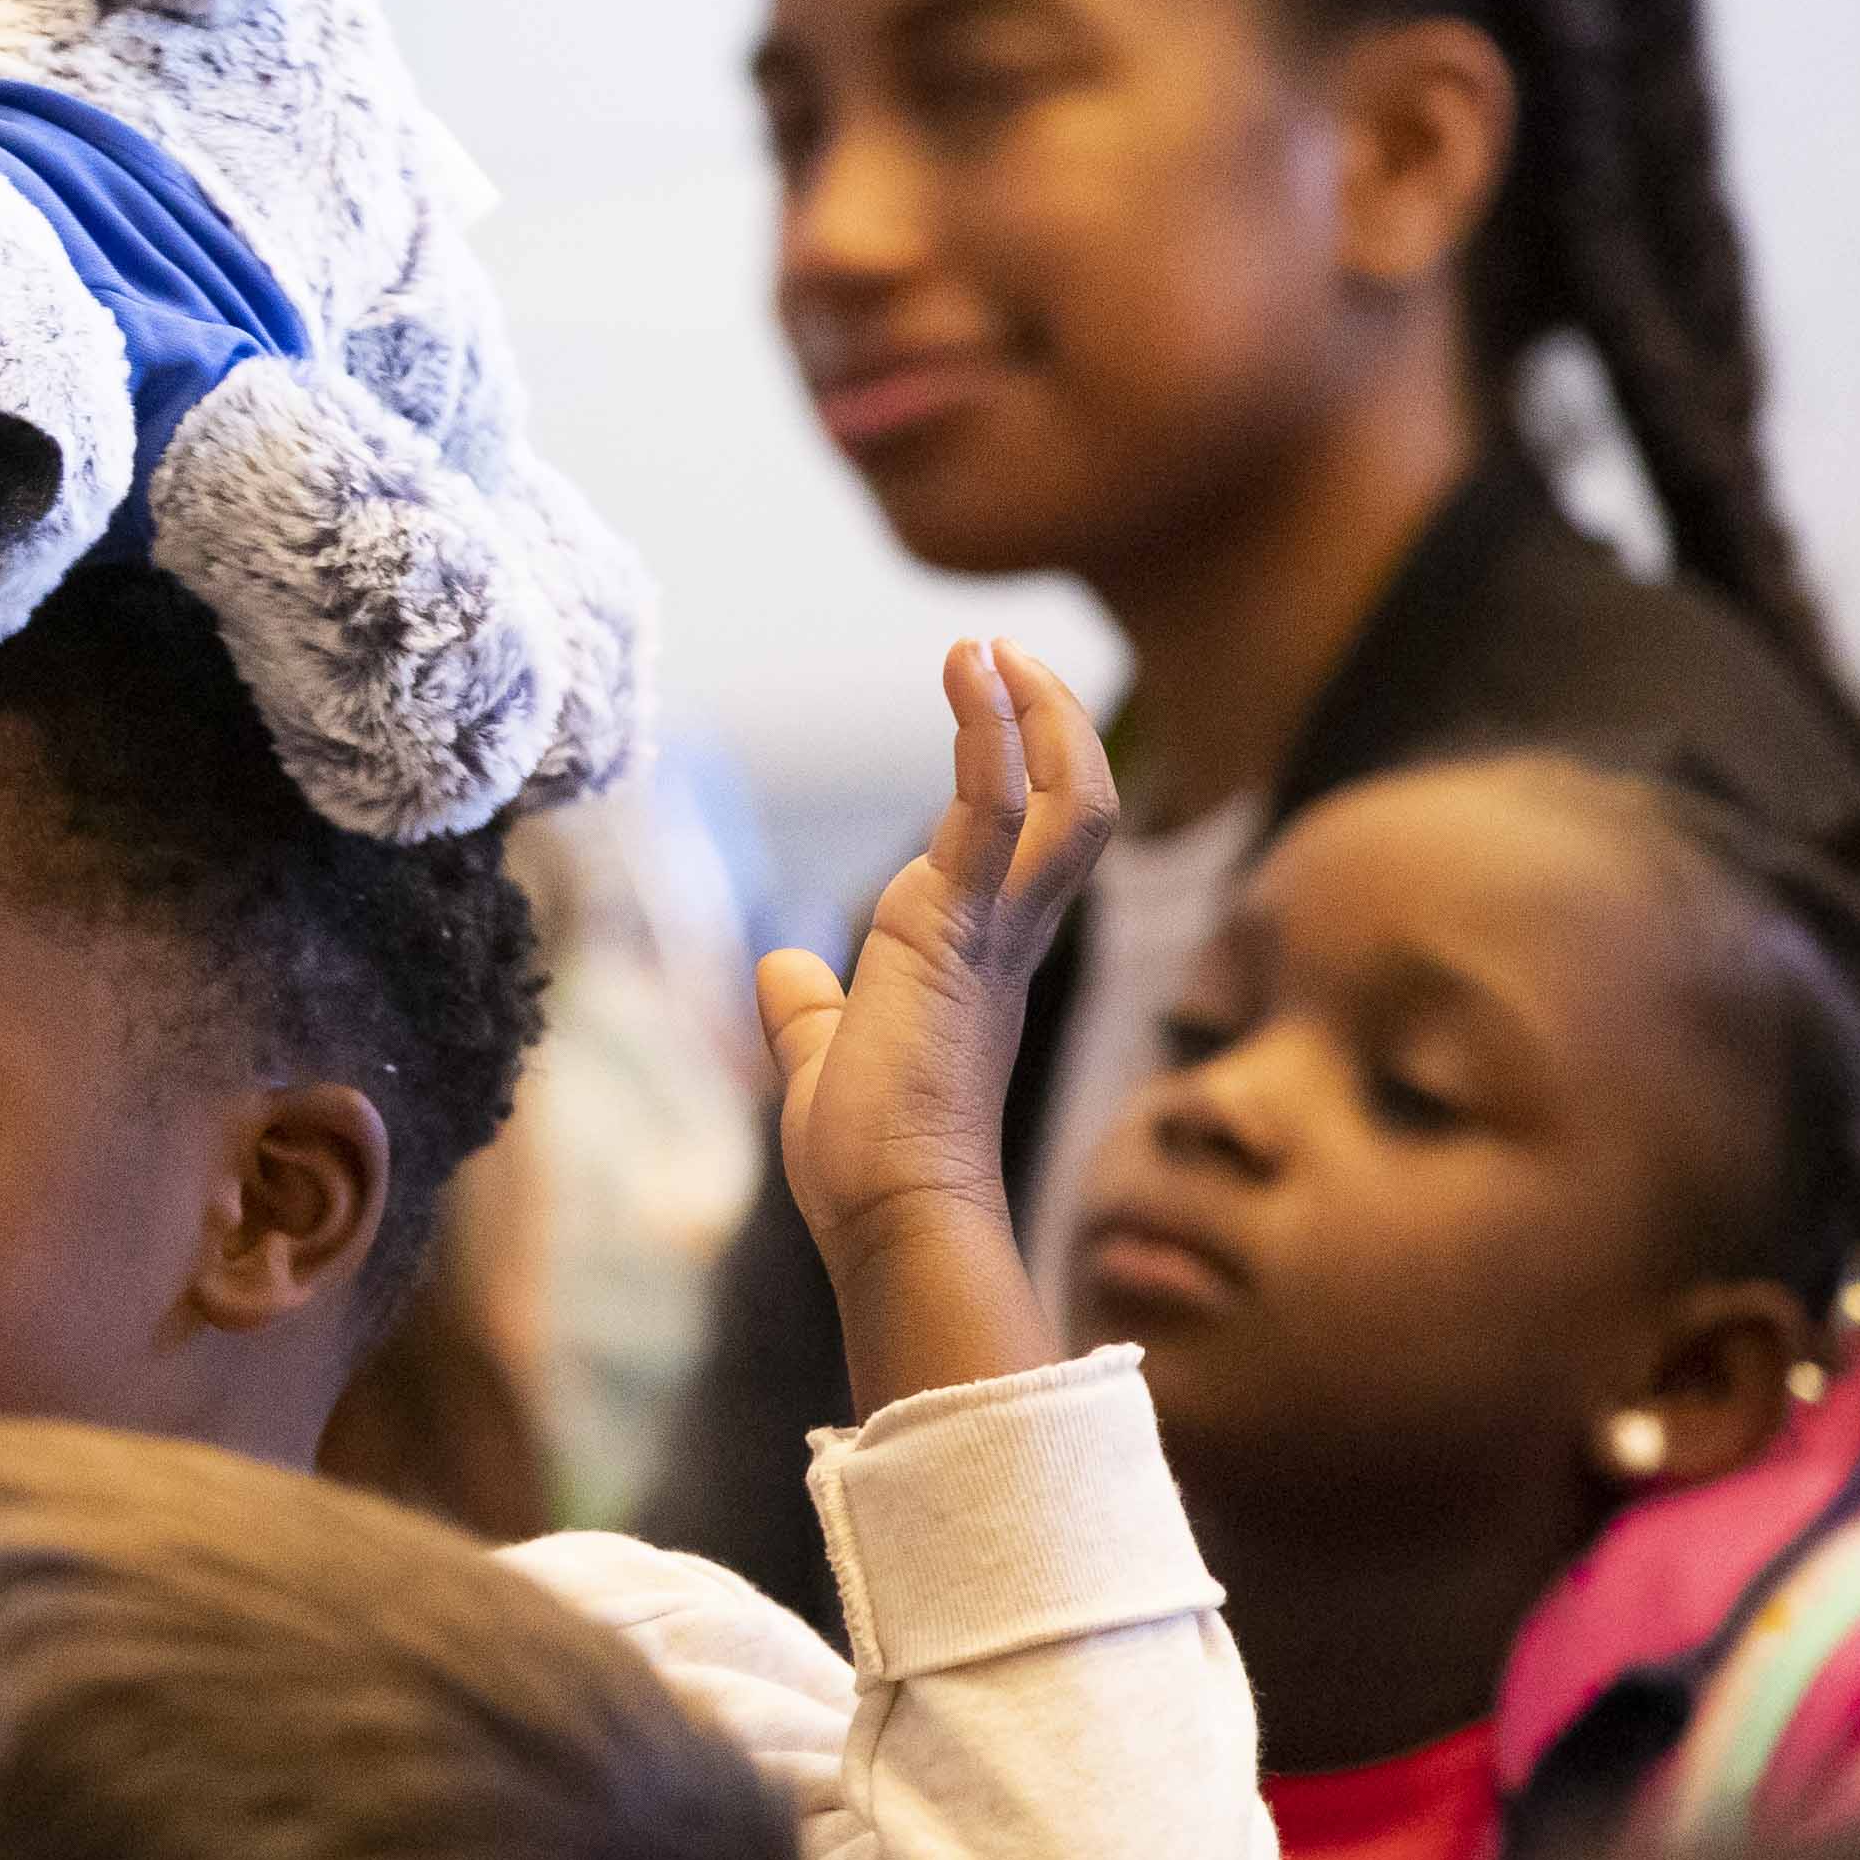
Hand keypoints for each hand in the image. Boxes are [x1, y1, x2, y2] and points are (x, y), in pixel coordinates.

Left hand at [760, 641, 1112, 1408]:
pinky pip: (995, 808)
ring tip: (985, 649)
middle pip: (1078, 805)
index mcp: (980, 956)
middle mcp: (1005, 934)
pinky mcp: (956, 926)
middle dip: (1051, 724)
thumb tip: (781, 968)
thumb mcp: (828, 1056)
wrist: (891, 1210)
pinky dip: (989, 732)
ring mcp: (992, 929)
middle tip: (1000, 657)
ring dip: (1036, 714)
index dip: (1023, 768)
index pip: (1032, 842)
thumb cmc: (867, 1156)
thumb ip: (810, 1010)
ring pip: (1067, 798)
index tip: (982, 703)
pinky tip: (967, 671)